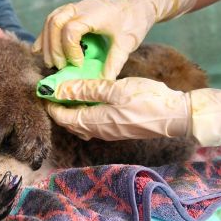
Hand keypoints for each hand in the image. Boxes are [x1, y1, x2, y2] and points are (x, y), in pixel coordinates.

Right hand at [32, 0, 198, 78]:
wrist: (136, 4)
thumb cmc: (133, 22)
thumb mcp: (126, 43)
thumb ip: (114, 63)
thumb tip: (103, 82)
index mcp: (94, 13)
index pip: (71, 30)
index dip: (70, 50)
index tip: (79, 64)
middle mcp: (80, 7)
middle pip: (55, 23)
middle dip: (54, 48)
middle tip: (60, 66)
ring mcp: (74, 7)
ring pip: (50, 20)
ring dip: (47, 42)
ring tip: (50, 63)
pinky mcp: (71, 10)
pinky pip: (52, 20)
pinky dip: (45, 35)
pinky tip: (39, 49)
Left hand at [46, 78, 220, 146]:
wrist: (176, 116)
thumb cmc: (147, 100)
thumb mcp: (115, 89)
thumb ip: (86, 88)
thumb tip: (60, 88)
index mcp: (95, 121)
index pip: (63, 116)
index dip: (51, 103)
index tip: (44, 89)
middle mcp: (99, 131)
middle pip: (69, 121)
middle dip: (58, 106)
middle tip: (52, 88)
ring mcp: (109, 131)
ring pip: (81, 122)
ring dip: (71, 109)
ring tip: (68, 90)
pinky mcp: (118, 128)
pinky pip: (92, 122)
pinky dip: (84, 110)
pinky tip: (89, 97)